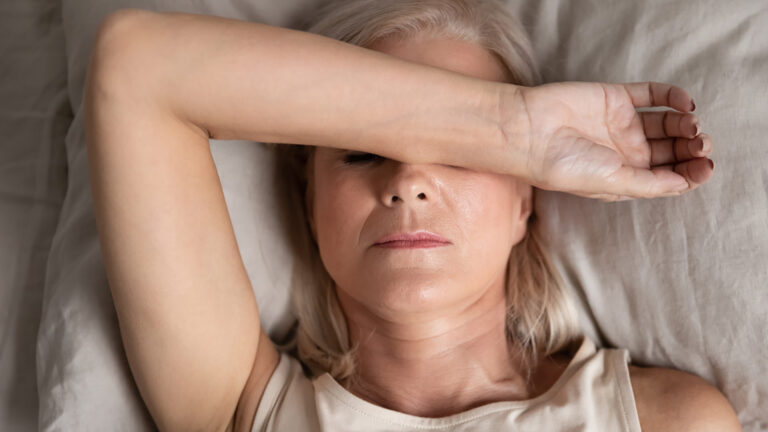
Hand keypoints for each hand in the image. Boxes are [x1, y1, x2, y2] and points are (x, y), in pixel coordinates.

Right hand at [510, 81, 713, 200]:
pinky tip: (684, 103)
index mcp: (623, 178)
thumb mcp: (611, 184)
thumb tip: (684, 184)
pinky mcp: (615, 98)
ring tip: (692, 124)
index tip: (705, 168)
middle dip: (691, 149)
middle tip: (702, 144)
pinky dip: (673, 96)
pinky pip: (652, 95)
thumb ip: (650, 184)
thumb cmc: (562, 166)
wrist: (529, 131)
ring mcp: (621, 124)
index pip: (666, 177)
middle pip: (671, 150)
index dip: (690, 174)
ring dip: (686, 124)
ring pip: (667, 123)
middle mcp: (624, 153)